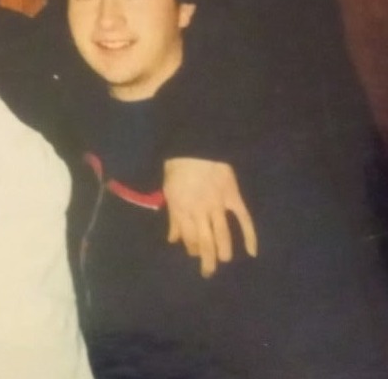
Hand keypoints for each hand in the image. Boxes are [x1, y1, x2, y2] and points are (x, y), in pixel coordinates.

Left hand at [163, 158, 257, 277]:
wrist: (196, 146)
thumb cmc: (178, 167)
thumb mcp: (168, 192)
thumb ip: (172, 217)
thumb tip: (173, 240)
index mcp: (181, 210)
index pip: (188, 238)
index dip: (191, 248)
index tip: (194, 253)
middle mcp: (199, 212)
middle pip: (204, 242)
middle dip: (206, 260)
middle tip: (208, 273)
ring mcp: (217, 205)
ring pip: (222, 234)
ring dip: (224, 251)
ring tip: (224, 261)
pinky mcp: (233, 197)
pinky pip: (243, 219)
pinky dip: (249, 235)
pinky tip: (252, 251)